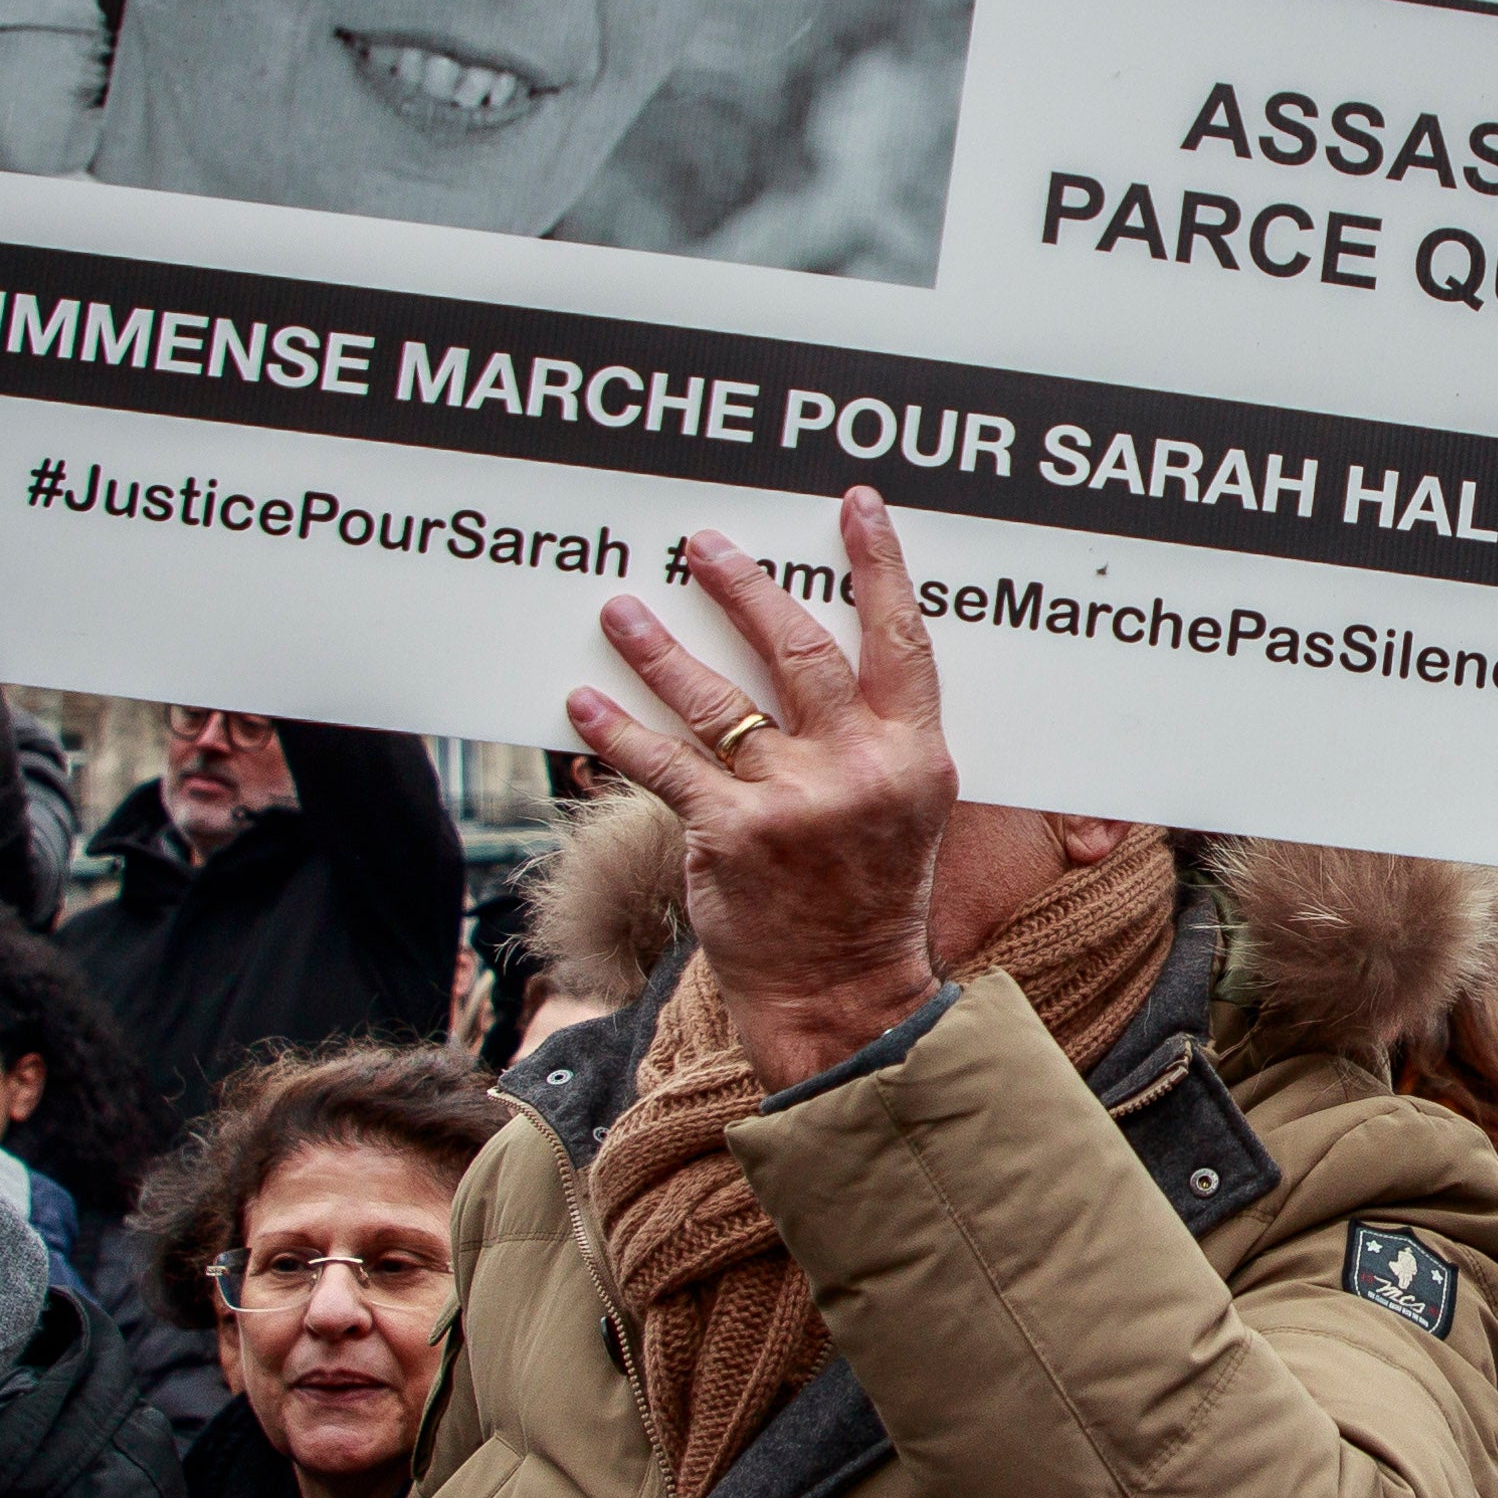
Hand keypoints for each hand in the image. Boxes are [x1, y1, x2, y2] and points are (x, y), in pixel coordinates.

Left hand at [568, 487, 957, 1088]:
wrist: (843, 991)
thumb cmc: (872, 893)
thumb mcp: (912, 809)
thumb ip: (880, 735)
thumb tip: (826, 655)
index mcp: (913, 754)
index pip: (901, 640)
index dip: (879, 567)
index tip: (854, 505)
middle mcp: (856, 769)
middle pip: (798, 651)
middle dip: (747, 588)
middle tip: (705, 544)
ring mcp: (791, 802)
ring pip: (718, 700)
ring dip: (661, 649)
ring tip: (621, 608)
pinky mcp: (729, 835)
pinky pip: (665, 765)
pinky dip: (618, 730)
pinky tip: (584, 701)